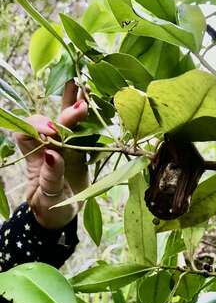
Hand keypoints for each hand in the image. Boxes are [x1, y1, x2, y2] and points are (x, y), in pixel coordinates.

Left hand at [15, 80, 88, 229]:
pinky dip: (93, 119)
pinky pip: (87, 133)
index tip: (53, 132)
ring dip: (77, 104)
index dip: (38, 126)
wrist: (62, 215)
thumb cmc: (49, 208)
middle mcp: (50, 147)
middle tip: (82, 99)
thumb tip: (53, 153)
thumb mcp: (47, 197)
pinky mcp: (82, 152)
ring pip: (69, 122)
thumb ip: (50, 176)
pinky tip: (100, 105)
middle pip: (52, 120)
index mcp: (35, 158)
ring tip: (88, 87)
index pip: (28, 133)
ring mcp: (67, 148)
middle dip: (65, 108)